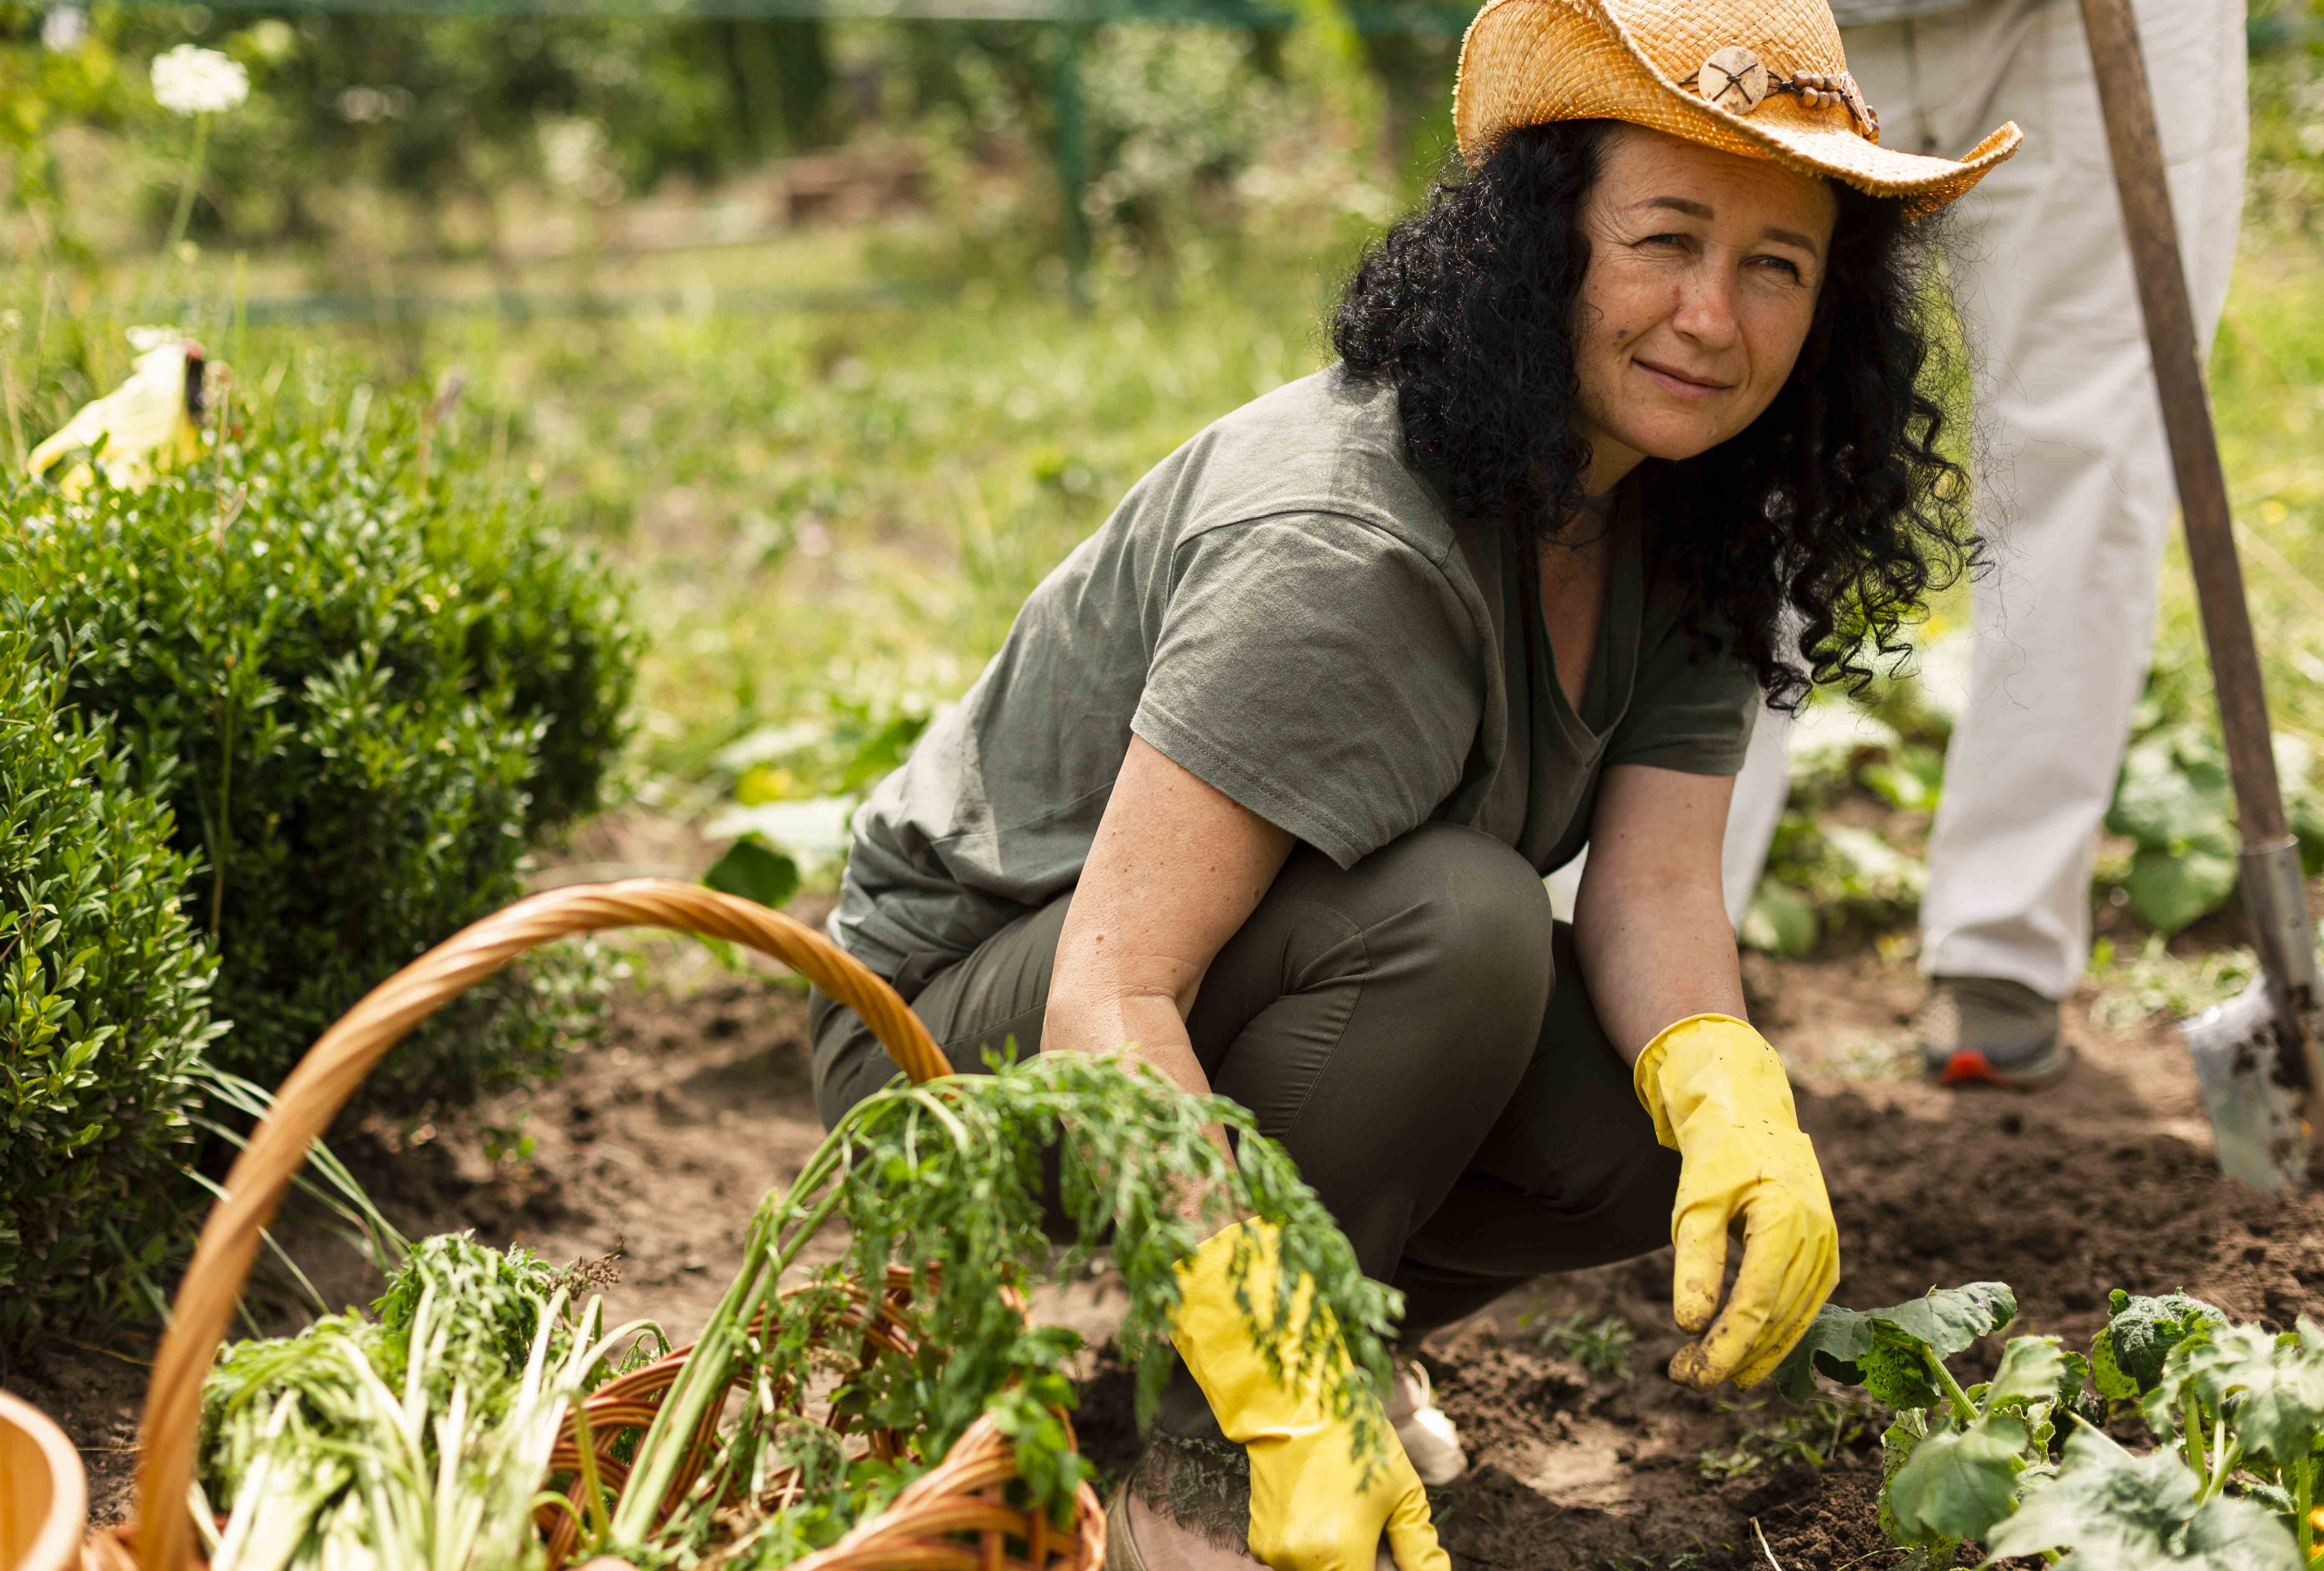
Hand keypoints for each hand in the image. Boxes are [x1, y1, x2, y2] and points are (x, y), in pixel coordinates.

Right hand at [1169, 1219, 1448, 1570]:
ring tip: (1349, 1512)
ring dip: (1342, 1557)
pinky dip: (1315, 1546)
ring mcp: (1274, 1553)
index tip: (1394, 1553)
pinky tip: (1323, 1507)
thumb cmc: (1356, 1442)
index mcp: (1340, 1557)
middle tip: (1377, 1529)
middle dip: (1367, 1563)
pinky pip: (1297, 1559)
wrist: (1293, 1402)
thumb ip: (1420, 1548)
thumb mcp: (1401, 1493)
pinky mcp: (1260, 1541)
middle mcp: (1299, 1562)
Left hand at [1632, 1014, 1838, 1389]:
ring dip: (1754, 1352)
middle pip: (1776, 1318)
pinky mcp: (1824, 1252)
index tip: (1692, 1375)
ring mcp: (1827, 1246)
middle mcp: (1817, 1239)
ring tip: (1708, 1374)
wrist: (1752, 1114)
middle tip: (1686, 1379)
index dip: (1725, 1347)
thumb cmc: (1719, 1154)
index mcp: (1787, 1221)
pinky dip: (1776, 1333)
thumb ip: (1695, 1262)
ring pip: (1794, 1318)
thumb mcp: (1695, 1203)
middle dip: (1732, 1356)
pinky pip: (1804, 1305)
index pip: (1756, 1304)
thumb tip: (1690, 1325)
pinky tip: (1748, 1353)